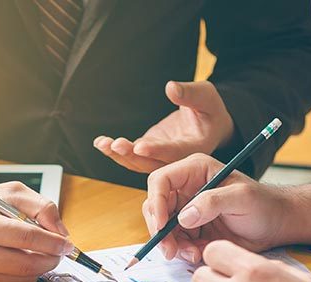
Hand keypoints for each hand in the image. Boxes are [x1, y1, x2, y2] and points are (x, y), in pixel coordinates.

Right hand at [0, 181, 72, 281]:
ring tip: (41, 252)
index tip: (67, 244)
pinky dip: (23, 273)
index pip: (26, 238)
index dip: (53, 242)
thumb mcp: (6, 192)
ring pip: (23, 279)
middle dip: (51, 259)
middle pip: (27, 264)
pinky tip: (20, 259)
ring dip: (39, 267)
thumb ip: (39, 206)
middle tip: (59, 251)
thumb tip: (61, 232)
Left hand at [94, 81, 234, 173]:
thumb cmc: (209, 109)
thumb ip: (190, 94)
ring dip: (119, 155)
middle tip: (116, 144)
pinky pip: (132, 155)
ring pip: (138, 162)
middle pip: (151, 163)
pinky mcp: (150, 152)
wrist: (207, 124)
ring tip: (103, 143)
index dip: (157, 150)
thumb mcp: (206, 97)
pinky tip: (101, 143)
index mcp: (194, 148)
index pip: (174, 152)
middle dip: (131, 155)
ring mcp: (160, 157)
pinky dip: (116, 151)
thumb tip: (171, 88)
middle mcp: (176, 158)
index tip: (140, 146)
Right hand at [143, 153, 310, 262]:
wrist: (277, 224)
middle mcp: (186, 189)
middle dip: (160, 230)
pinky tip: (198, 254)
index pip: (160, 181)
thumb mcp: (241, 198)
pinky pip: (175, 241)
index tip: (163, 225)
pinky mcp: (191, 229)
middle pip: (155, 207)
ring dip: (171, 244)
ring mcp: (187, 210)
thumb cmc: (264, 204)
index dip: (156, 202)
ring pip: (162, 228)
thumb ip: (212, 202)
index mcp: (194, 171)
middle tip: (170, 250)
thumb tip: (184, 217)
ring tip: (192, 254)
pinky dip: (182, 251)